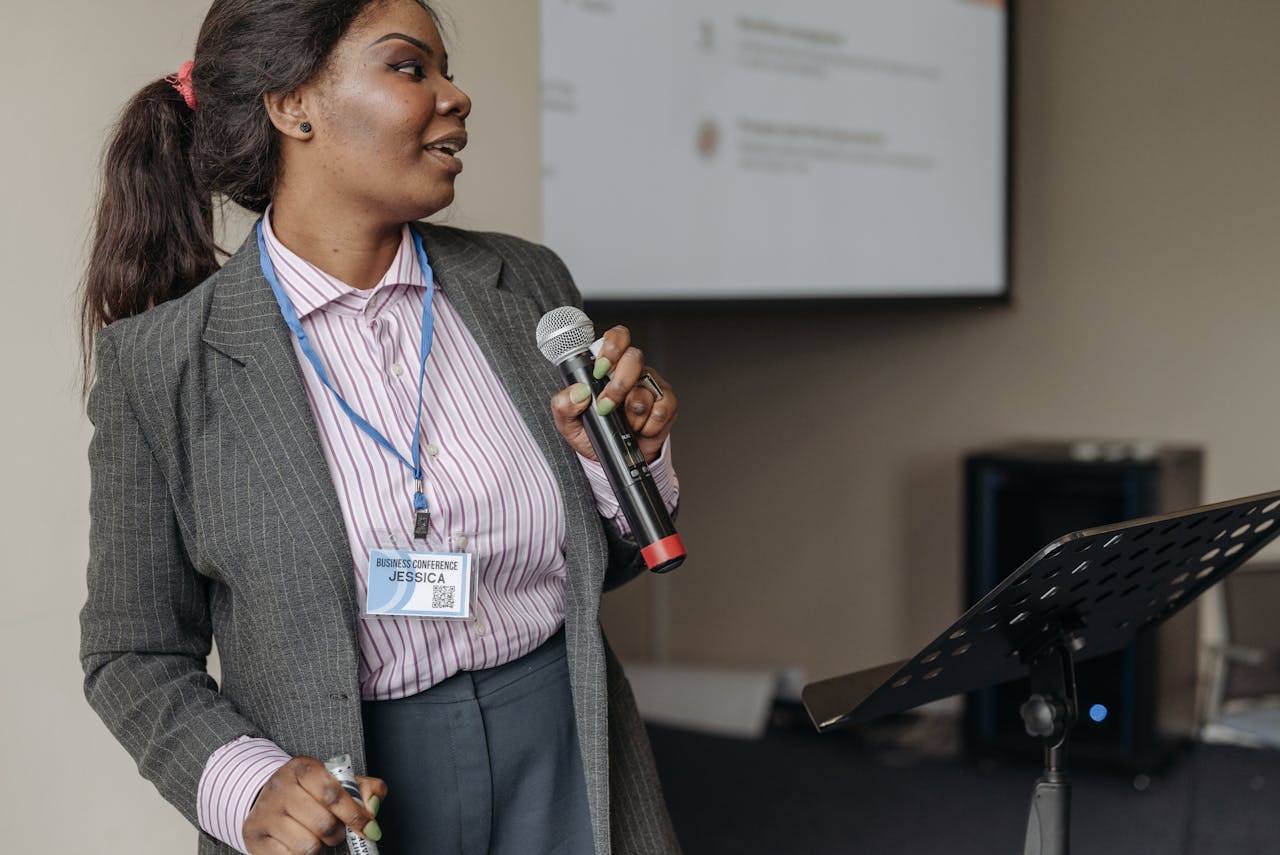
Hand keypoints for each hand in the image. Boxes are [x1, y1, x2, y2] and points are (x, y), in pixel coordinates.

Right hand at [243, 756, 386, 854]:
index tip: (369, 829)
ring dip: (319, 847)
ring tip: (316, 837)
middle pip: (323, 823)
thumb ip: (364, 789)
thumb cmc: (310, 792)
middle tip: (336, 832)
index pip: (333, 794)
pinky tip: (300, 844)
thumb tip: (374, 805)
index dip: (355, 815)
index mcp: (302, 768)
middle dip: (337, 834)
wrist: (268, 798)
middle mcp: (280, 787)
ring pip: (307, 845)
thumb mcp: (337, 781)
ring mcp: (265, 812)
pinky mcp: (255, 836)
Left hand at [550, 324, 677, 463]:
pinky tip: (639, 429)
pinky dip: (647, 426)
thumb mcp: (568, 422)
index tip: (599, 369)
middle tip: (606, 405)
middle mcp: (633, 372)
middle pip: (634, 359)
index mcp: (609, 367)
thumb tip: (578, 392)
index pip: (617, 338)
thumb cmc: (594, 433)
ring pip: (645, 391)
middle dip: (618, 385)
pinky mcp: (667, 405)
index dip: (612, 347)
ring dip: (630, 415)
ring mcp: (652, 387)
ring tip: (624, 424)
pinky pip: (660, 410)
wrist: (615, 459)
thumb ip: (563, 405)